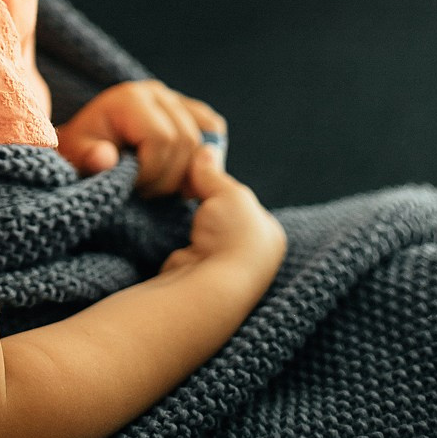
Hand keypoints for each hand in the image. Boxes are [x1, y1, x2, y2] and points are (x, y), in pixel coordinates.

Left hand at [55, 78, 226, 195]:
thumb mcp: (77, 156)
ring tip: (159, 183)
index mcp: (130, 98)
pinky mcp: (187, 108)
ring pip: (203, 138)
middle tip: (145, 190)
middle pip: (186, 141)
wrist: (88, 141)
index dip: (152, 171)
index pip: (162, 138)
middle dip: (167, 176)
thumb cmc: (83, 151)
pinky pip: (212, 128)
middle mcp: (155, 92)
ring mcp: (174, 97)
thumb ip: (89, 158)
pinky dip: (203, 154)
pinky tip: (182, 173)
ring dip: (185, 171)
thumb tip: (104, 158)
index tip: (133, 186)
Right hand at [159, 144, 286, 288]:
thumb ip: (214, 172)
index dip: (220, 184)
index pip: (243, 201)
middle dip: (204, 202)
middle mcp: (253, 257)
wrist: (209, 287)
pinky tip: (168, 225)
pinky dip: (176, 234)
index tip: (199, 172)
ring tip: (174, 204)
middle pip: (222, 216)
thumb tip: (204, 150)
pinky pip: (186, 245)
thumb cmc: (232, 238)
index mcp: (269, 235)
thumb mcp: (229, 192)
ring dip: (189, 219)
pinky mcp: (197, 276)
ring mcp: (224, 270)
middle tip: (185, 186)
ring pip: (202, 231)